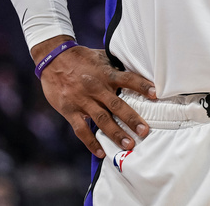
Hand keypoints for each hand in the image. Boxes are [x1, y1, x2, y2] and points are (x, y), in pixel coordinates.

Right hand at [36, 42, 156, 158]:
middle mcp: (96, 88)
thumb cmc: (81, 58)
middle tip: (144, 131)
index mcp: (105, 73)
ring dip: (115, 133)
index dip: (142, 86)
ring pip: (101, 119)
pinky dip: (91, 142)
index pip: (128, 79)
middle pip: (116, 105)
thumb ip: (116, 66)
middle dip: (131, 119)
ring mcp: (82, 100)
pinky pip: (81, 129)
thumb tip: (137, 68)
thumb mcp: (101, 57)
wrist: (53, 59)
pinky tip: (101, 152)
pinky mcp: (70, 110)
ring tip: (128, 144)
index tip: (156, 94)